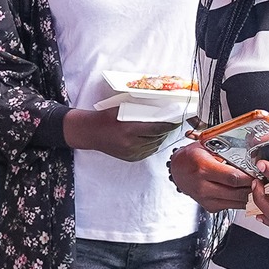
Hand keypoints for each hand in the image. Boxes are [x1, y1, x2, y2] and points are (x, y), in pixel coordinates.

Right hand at [63, 107, 177, 161]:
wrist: (91, 132)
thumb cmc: (105, 117)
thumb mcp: (123, 110)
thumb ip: (141, 112)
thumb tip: (160, 111)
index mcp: (129, 129)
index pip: (157, 128)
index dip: (170, 124)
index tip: (177, 119)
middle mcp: (131, 143)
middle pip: (157, 137)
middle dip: (166, 130)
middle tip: (172, 122)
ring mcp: (131, 153)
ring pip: (155, 145)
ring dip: (160, 137)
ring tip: (163, 129)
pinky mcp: (131, 158)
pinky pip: (148, 151)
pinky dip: (153, 144)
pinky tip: (153, 137)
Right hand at [169, 143, 253, 210]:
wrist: (177, 170)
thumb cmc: (193, 156)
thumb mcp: (208, 146)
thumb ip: (231, 147)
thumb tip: (258, 140)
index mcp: (203, 169)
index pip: (233, 178)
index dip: (250, 177)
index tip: (260, 173)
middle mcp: (203, 187)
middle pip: (237, 192)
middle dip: (254, 188)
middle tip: (264, 181)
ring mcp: (206, 199)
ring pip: (236, 203)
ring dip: (250, 196)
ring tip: (258, 187)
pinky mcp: (210, 207)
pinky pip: (231, 206)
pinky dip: (241, 200)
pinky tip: (246, 192)